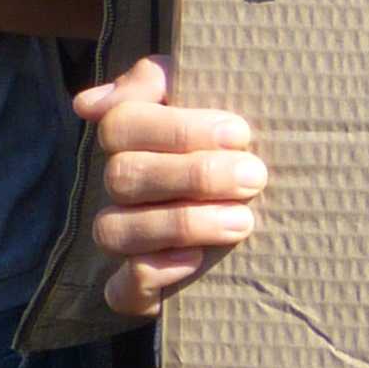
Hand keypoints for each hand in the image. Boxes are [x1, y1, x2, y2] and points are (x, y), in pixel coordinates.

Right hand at [81, 55, 266, 316]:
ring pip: (115, 230)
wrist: (280, 211)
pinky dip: (151, 275)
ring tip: (242, 220)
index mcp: (133, 141)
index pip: (122, 125)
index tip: (240, 133)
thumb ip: (159, 78)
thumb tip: (88, 104)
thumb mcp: (209, 95)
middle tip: (254, 176)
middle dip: (193, 175)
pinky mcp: (137, 289)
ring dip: (181, 223)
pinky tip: (195, 260)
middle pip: (123, 176)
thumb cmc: (237, 145)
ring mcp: (125, 239)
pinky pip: (120, 289)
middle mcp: (121, 189)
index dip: (178, 129)